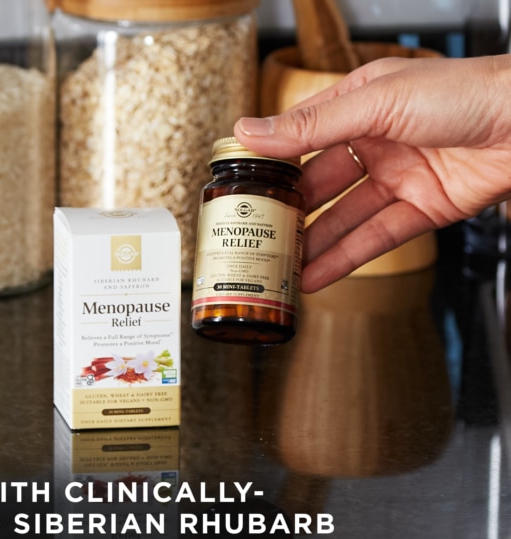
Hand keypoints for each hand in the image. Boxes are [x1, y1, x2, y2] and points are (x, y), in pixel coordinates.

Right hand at [235, 55, 510, 291]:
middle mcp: (377, 141)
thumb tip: (251, 131)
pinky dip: (345, 260)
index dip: (274, 162)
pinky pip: (375, 238)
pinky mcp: (421, 210)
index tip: (243, 185)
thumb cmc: (467, 92)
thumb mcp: (376, 102)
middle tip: (259, 236)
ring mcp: (399, 177)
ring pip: (344, 217)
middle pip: (321, 184)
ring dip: (313, 245)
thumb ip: (311, 125)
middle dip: (291, 212)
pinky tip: (316, 276)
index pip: (305, 135)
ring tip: (280, 268)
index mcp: (362, 103)